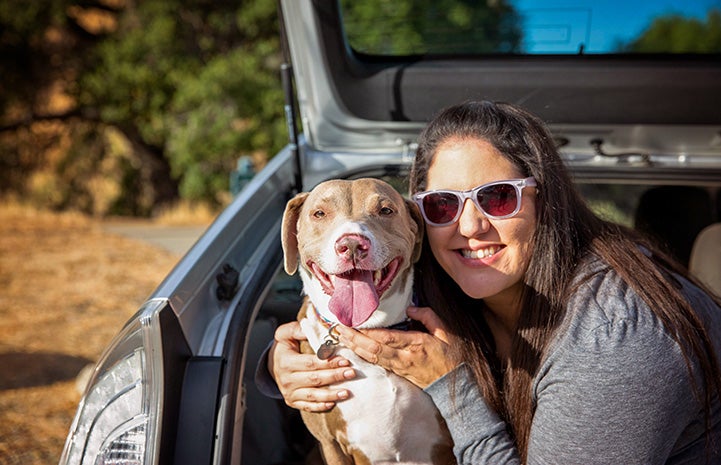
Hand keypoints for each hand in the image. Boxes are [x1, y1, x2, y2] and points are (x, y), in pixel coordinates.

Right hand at [268, 321, 356, 411]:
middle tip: (351, 373)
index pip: (310, 363)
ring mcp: (289, 392)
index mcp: (286, 362)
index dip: (328, 363)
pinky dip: (320, 407)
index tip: (345, 360)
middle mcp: (286, 379)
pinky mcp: (292, 401)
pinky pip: (307, 407)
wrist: (272, 365)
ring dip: (331, 395)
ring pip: (312, 396)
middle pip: (314, 379)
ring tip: (347, 392)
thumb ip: (297, 329)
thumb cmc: (284, 347)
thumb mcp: (285, 334)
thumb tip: (310, 327)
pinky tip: (333, 404)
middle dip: (334, 376)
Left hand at [334, 306, 460, 387]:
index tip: (355, 322)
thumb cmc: (453, 358)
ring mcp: (401, 367)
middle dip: (354, 339)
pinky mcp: (399, 373)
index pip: (387, 338)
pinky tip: (354, 350)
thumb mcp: (446, 333)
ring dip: (355, 347)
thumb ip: (428, 317)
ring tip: (341, 337)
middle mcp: (405, 357)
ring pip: (373, 358)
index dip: (368, 332)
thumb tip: (410, 308)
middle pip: (374, 349)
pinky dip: (364, 356)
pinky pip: (377, 364)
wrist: (457, 386)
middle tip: (339, 329)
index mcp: (417, 344)